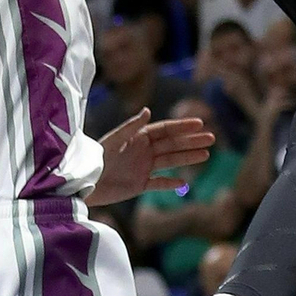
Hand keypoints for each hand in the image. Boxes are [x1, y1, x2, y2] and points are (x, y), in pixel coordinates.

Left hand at [89, 110, 213, 205]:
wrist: (83, 183)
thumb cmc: (95, 158)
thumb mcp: (113, 140)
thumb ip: (130, 127)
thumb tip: (147, 110)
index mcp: (138, 137)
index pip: (165, 130)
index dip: (182, 127)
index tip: (200, 124)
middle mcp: (143, 151)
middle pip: (172, 144)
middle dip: (191, 141)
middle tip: (212, 138)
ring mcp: (143, 168)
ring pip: (170, 161)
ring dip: (187, 158)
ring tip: (206, 155)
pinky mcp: (139, 185)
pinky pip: (159, 183)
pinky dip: (170, 183)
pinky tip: (184, 182)